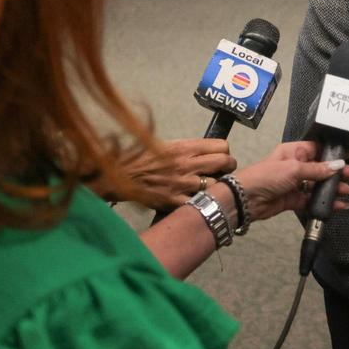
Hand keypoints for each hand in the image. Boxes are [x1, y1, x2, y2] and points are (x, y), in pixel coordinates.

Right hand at [120, 138, 236, 208]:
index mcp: (184, 147)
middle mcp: (187, 164)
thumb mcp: (166, 145)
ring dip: (217, 187)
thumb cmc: (141, 159)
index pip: (221, 146)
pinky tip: (199, 201)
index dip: (225, 151)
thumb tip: (208, 152)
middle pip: (224, 162)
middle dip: (229, 166)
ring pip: (216, 185)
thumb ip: (188, 149)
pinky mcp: (175, 201)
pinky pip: (199, 202)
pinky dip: (202, 202)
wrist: (119, 176)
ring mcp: (182, 184)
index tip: (222, 156)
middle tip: (224, 170)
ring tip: (212, 187)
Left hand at [231, 141, 348, 219]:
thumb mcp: (294, 168)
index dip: (333, 154)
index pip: (317, 149)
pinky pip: (312, 200)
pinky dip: (325, 203)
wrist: (245, 200)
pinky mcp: (294, 199)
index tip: (348, 159)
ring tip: (348, 192)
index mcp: (293, 152)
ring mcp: (295, 183)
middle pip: (321, 168)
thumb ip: (317, 169)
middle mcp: (295, 166)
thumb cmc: (266, 176)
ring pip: (318, 185)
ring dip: (333, 189)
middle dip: (337, 173)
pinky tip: (338, 205)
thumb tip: (338, 165)